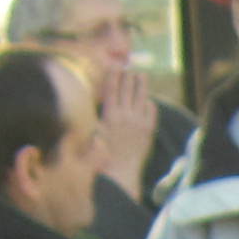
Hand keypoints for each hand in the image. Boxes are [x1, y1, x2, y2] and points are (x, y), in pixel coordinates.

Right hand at [91, 58, 155, 188]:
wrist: (120, 172)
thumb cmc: (101, 154)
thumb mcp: (93, 132)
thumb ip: (93, 116)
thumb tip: (86, 104)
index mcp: (109, 115)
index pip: (112, 89)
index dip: (114, 76)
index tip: (115, 66)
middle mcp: (125, 116)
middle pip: (127, 90)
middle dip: (128, 77)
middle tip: (129, 67)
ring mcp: (138, 122)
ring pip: (142, 97)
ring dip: (142, 85)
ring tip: (142, 76)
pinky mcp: (148, 130)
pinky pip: (151, 111)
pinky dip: (150, 103)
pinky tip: (148, 99)